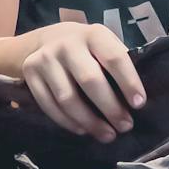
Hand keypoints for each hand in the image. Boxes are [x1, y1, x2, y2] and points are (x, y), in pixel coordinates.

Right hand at [20, 22, 145, 142]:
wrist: (46, 39)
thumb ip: (116, 64)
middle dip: (110, 107)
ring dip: (89, 121)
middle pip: (90, 80)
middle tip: (125, 126)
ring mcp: (45, 59)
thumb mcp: (103, 44)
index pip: (114, 58)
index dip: (128, 82)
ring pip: (68, 98)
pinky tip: (83, 130)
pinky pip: (49, 105)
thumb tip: (135, 99)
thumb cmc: (87, 47)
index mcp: (94, 34)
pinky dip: (67, 122)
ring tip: (107, 134)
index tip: (139, 104)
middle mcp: (68, 44)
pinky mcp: (30, 74)